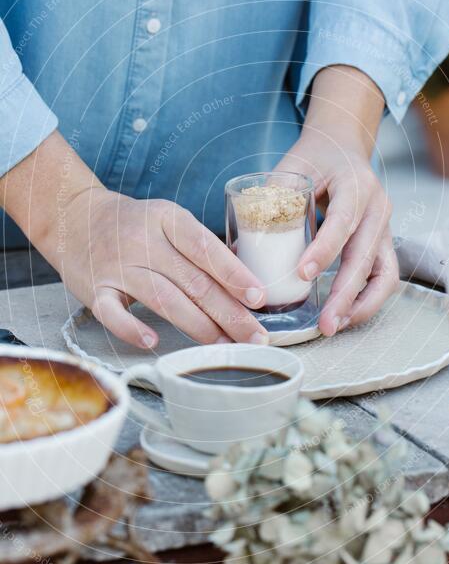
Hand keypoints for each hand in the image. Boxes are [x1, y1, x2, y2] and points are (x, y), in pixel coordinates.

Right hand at [1, 132, 268, 348]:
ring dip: (198, 326)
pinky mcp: (94, 289)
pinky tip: (153, 342)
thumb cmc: (135, 225)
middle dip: (229, 312)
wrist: (75, 217)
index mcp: (167, 219)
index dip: (234, 275)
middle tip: (256, 337)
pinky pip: (112, 312)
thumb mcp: (168, 220)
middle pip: (193, 280)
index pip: (205, 248)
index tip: (259, 298)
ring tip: (225, 346)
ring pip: (163, 298)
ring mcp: (117, 265)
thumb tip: (246, 286)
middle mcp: (143, 240)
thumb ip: (200, 248)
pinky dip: (131, 328)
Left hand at [277, 66, 398, 335]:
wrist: (343, 144)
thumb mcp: (292, 167)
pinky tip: (346, 316)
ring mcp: (385, 226)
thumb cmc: (314, 157)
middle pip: (366, 256)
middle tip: (323, 323)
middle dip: (344, 294)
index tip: (302, 275)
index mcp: (355, 184)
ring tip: (335, 326)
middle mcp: (378, 207)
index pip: (342, 222)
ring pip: (385, 273)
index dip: (324, 250)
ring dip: (362, 304)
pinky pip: (385, 276)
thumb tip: (241, 248)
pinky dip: (368, 300)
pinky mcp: (384, 242)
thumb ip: (272, 200)